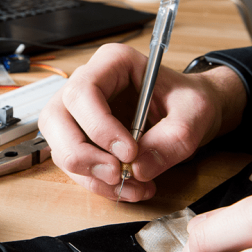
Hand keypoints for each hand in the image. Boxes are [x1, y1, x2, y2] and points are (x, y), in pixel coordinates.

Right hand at [38, 43, 244, 200]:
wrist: (188, 113)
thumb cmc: (187, 101)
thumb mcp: (195, 113)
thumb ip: (173, 138)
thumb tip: (140, 169)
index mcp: (111, 63)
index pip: (83, 92)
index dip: (98, 125)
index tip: (129, 152)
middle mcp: (86, 85)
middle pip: (56, 118)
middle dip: (82, 154)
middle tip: (117, 174)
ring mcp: (77, 113)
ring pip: (59, 146)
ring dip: (91, 175)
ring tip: (133, 186)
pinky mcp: (80, 138)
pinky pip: (75, 166)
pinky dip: (99, 184)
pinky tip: (129, 188)